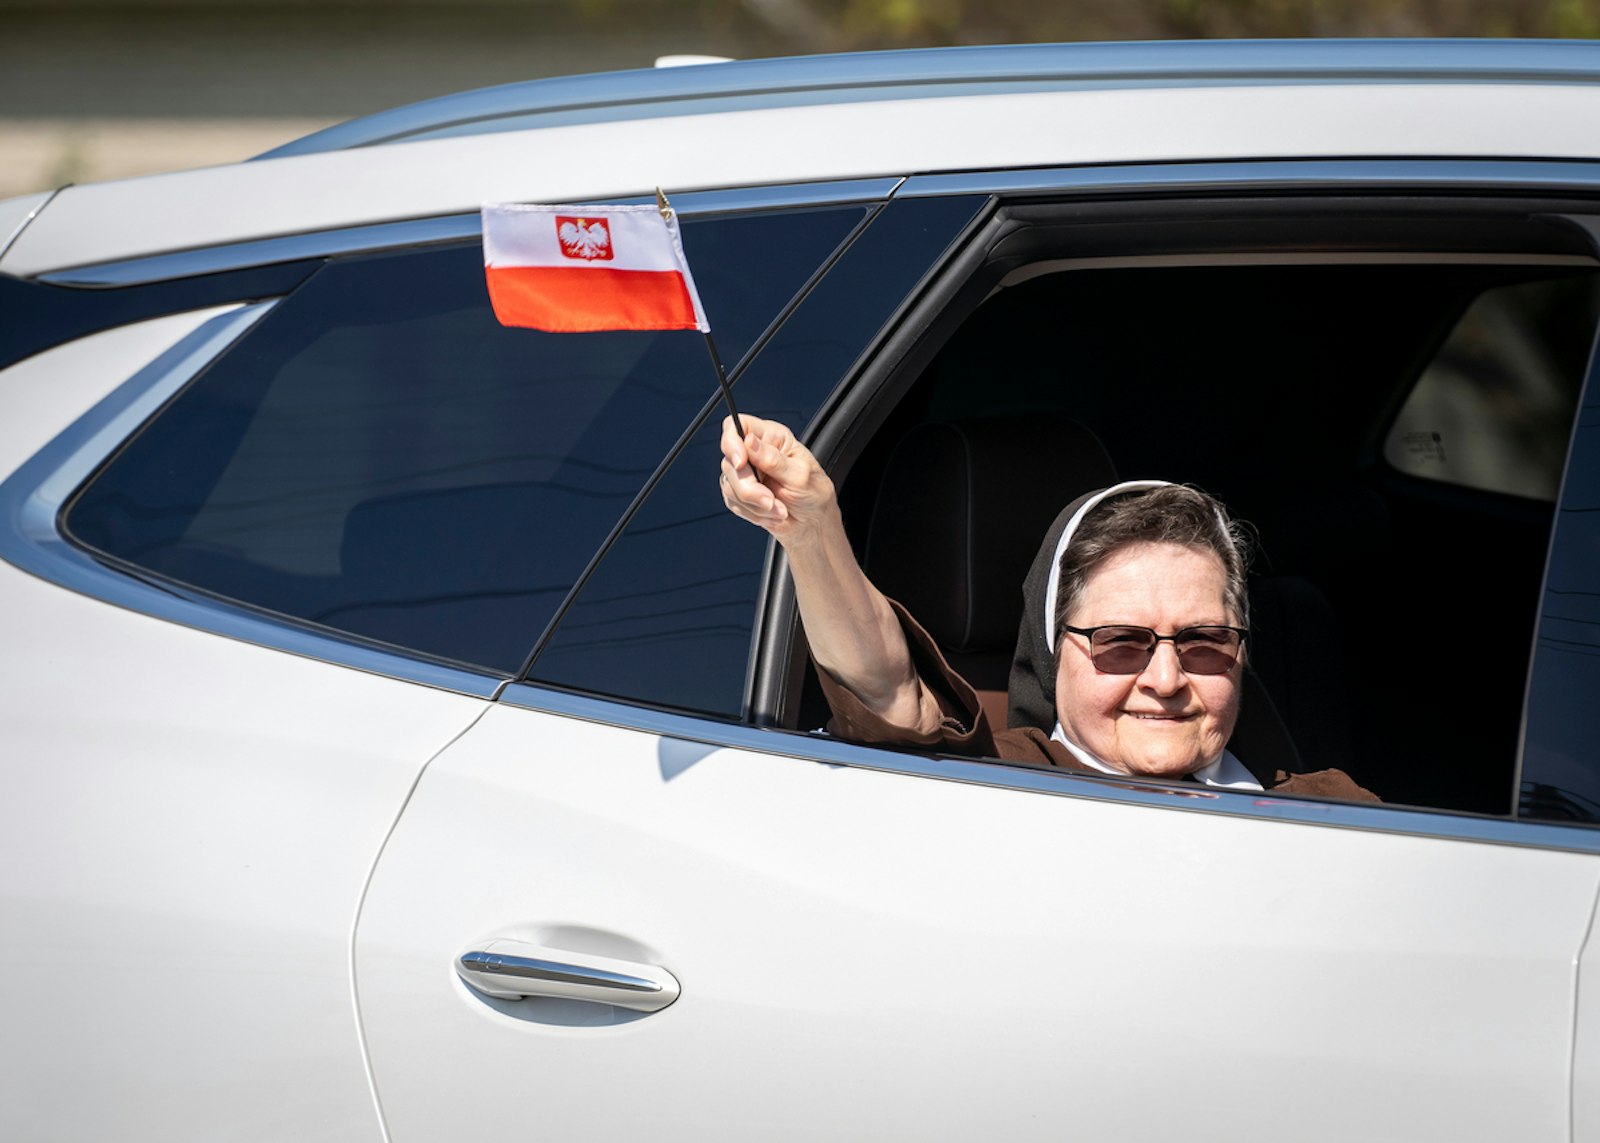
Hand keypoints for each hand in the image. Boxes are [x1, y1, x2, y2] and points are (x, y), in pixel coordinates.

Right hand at [719, 414, 836, 545]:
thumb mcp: (799, 475)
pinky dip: (753, 513)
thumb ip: (773, 459)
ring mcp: (745, 473)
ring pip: (729, 485)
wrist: (812, 521)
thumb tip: (749, 441)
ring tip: (779, 509)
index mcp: (771, 437)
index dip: (732, 442)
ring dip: (755, 504)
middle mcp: (754, 452)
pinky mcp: (739, 493)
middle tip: (771, 501)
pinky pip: (733, 502)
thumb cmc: (813, 493)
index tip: (741, 463)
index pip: (737, 425)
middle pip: (729, 461)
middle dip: (749, 488)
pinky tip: (771, 513)